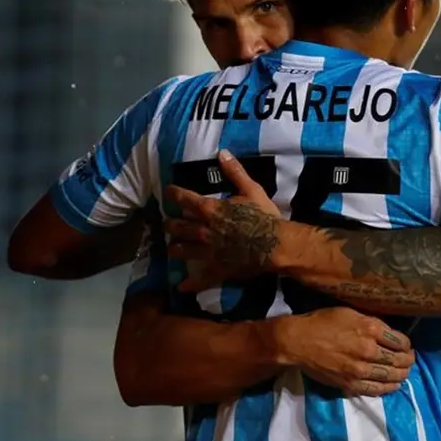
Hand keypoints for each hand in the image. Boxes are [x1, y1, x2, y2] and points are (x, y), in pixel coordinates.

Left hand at [164, 150, 288, 291]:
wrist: (275, 245)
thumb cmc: (265, 216)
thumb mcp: (252, 189)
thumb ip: (235, 172)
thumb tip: (221, 152)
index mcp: (210, 210)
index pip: (185, 199)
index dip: (174, 194)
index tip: (167, 192)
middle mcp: (203, 230)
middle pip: (178, 227)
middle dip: (170, 224)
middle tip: (165, 224)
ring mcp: (208, 252)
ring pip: (183, 251)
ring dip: (175, 249)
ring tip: (170, 249)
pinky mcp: (217, 269)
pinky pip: (200, 279)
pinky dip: (190, 283)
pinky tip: (181, 287)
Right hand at [273, 308, 414, 397]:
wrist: (298, 342)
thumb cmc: (322, 322)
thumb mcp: (350, 313)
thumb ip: (371, 322)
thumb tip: (388, 332)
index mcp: (370, 328)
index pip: (400, 341)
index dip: (407, 345)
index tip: (406, 346)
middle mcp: (369, 350)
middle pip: (399, 360)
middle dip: (408, 361)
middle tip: (409, 360)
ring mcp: (360, 370)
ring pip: (391, 376)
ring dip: (402, 375)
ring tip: (404, 373)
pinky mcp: (351, 383)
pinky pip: (376, 389)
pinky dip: (388, 388)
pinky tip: (393, 385)